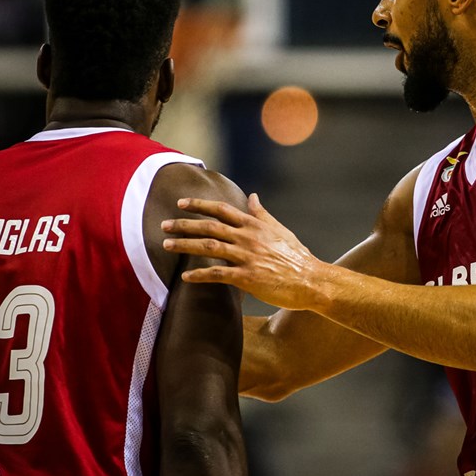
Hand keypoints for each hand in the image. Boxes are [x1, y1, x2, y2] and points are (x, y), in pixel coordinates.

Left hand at [161, 193, 328, 310]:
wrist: (311, 279)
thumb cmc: (296, 255)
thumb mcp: (280, 229)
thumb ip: (262, 213)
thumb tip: (252, 196)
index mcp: (254, 225)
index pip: (221, 210)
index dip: (199, 205)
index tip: (181, 203)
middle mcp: (248, 237)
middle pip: (209, 227)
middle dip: (184, 225)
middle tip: (164, 225)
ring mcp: (247, 257)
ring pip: (209, 248)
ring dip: (185, 246)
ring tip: (167, 245)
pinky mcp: (247, 277)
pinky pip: (218, 274)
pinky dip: (200, 275)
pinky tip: (185, 278)